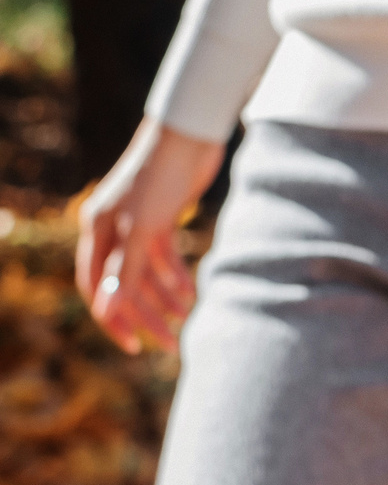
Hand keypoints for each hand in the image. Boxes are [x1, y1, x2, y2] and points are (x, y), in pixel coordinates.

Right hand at [75, 118, 225, 353]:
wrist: (190, 138)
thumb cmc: (160, 179)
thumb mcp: (142, 231)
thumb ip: (126, 272)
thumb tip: (107, 312)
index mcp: (96, 231)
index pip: (97, 288)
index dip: (114, 318)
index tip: (135, 346)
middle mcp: (112, 229)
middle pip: (125, 283)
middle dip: (148, 314)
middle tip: (174, 344)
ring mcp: (137, 224)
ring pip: (147, 272)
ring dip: (166, 298)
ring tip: (189, 318)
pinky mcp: (162, 219)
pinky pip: (164, 257)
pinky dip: (177, 275)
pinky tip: (193, 294)